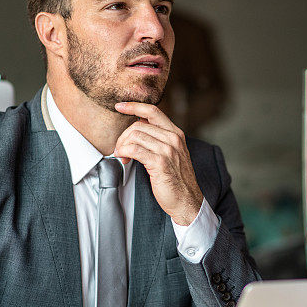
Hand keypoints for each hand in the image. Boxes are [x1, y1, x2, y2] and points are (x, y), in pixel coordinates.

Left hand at [114, 102, 203, 225]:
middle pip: (138, 125)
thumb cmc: (176, 180)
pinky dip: (123, 152)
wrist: (187, 201)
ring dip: (122, 146)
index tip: (119, 106)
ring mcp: (168, 150)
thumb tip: (136, 128)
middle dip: (123, 136)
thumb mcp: (171, 153)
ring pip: (134, 136)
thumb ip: (158, 139)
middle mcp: (173, 139)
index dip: (134, 106)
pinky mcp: (160, 163)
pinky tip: (123, 159)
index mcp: (176, 133)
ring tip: (122, 156)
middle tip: (120, 149)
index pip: (153, 111)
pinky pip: (134, 150)